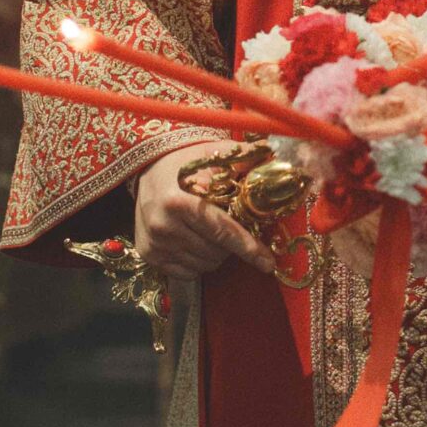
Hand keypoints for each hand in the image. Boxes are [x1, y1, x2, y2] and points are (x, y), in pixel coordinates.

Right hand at [134, 143, 277, 281]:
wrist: (149, 167)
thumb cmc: (186, 162)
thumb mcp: (213, 154)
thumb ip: (246, 157)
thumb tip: (278, 157)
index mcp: (178, 201)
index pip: (222, 231)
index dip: (248, 248)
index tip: (268, 263)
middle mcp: (163, 226)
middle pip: (216, 252)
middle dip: (232, 244)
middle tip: (232, 226)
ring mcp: (154, 243)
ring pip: (204, 265)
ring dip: (217, 254)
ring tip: (212, 233)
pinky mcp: (148, 254)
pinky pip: (187, 272)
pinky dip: (199, 262)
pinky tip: (197, 242)